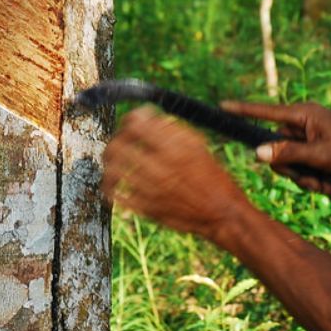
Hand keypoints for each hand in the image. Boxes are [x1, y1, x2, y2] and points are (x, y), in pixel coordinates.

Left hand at [101, 106, 250, 240]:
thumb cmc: (213, 176)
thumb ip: (172, 130)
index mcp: (174, 148)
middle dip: (114, 140)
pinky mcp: (147, 209)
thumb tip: (147, 117)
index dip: (129, 119)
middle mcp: (161, 168)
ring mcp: (152, 190)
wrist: (222, 212)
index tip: (130, 121)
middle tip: (117, 141)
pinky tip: (113, 185)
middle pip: (119, 146)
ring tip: (110, 162)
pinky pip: (118, 196)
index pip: (136, 125)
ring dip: (108, 164)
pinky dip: (110, 188)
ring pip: (114, 171)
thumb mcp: (198, 146)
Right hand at [219, 100, 330, 194]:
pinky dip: (313, 178)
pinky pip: (301, 166)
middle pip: (276, 149)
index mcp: (302, 115)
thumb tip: (259, 152)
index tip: (222, 106)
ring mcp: (308, 136)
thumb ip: (288, 154)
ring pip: (289, 162)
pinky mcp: (314, 148)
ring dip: (306, 178)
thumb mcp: (320, 156)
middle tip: (314, 178)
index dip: (242, 111)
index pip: (265, 112)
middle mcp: (302, 123)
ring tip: (328, 183)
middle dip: (293, 170)